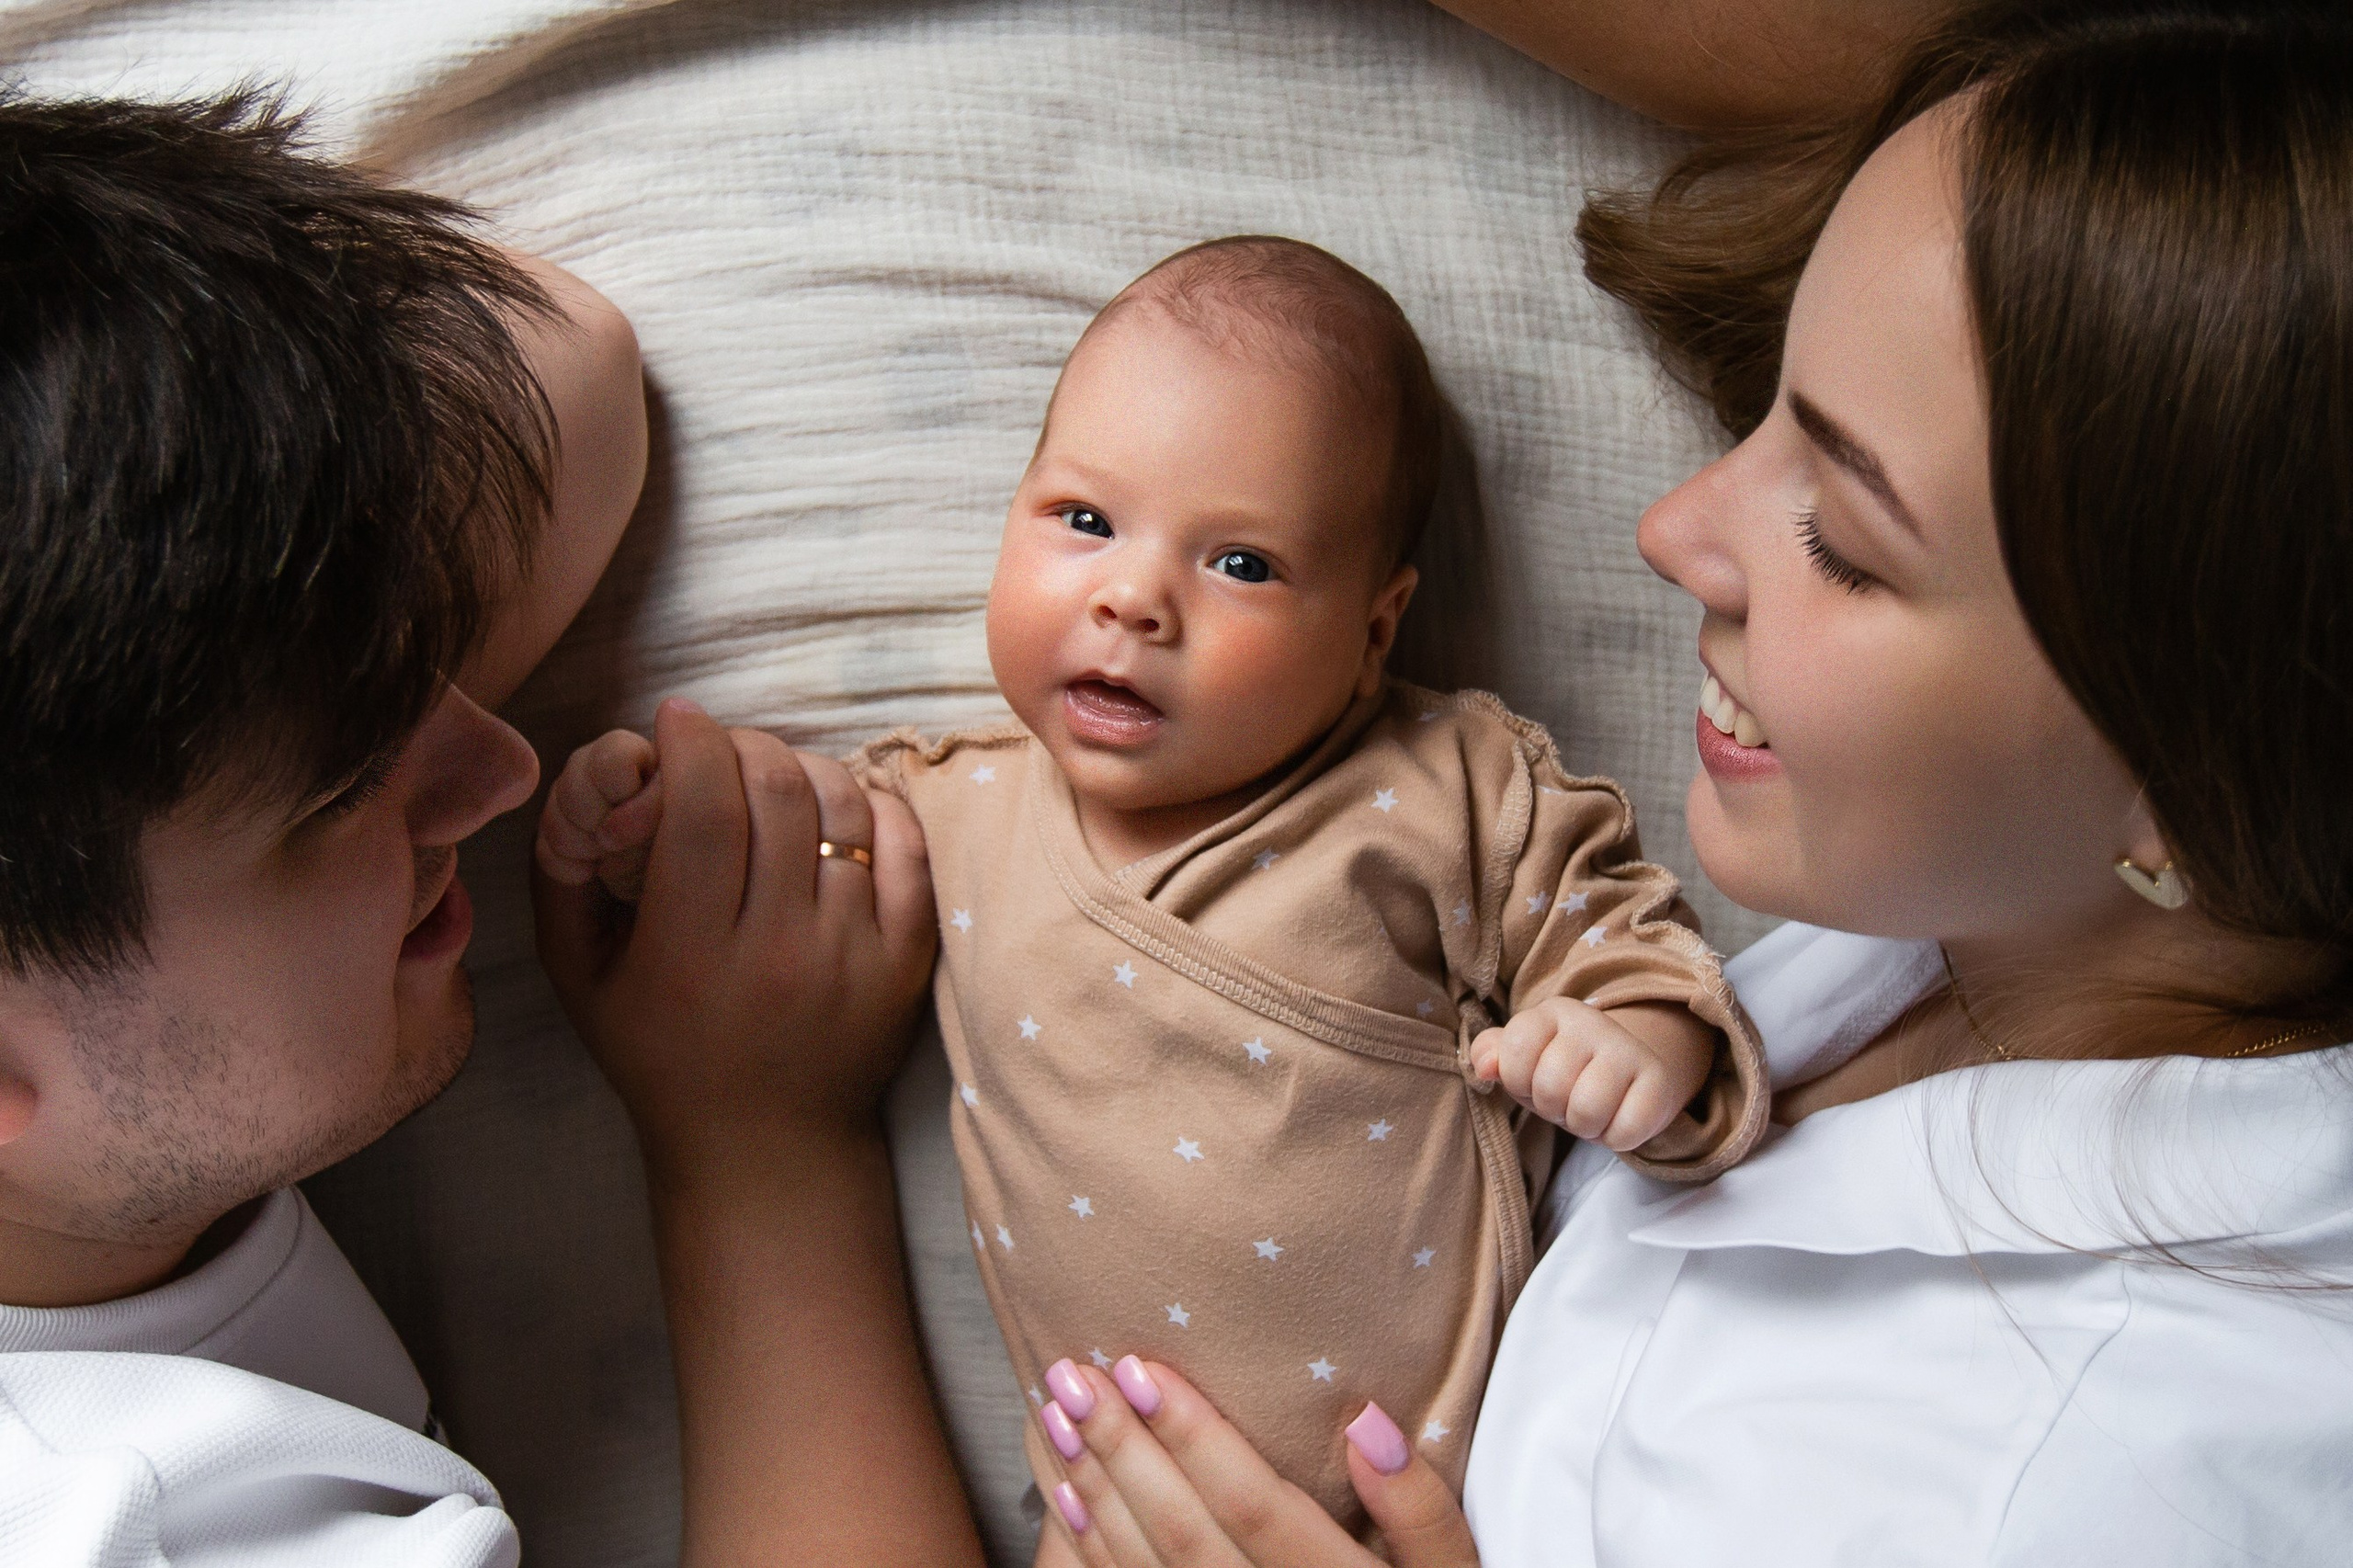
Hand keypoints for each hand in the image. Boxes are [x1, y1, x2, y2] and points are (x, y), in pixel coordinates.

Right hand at [533, 697, 935, 1168]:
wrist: (764, 1148)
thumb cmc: (658, 1055)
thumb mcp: (581, 979)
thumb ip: (565, 877)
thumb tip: (588, 776)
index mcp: (690, 954)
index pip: (704, 809)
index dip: (691, 741)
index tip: (677, 716)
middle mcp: (779, 952)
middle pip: (777, 793)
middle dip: (743, 743)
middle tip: (720, 746)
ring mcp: (853, 956)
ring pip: (843, 808)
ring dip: (804, 767)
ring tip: (772, 774)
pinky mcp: (906, 961)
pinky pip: (905, 847)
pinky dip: (872, 805)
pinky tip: (835, 805)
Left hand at [1025, 1356, 1476, 1567]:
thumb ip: (1422, 1512)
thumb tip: (1368, 1422)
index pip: (1256, 1507)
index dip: (1195, 1438)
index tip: (1141, 1369)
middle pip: (1185, 1535)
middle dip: (1122, 1452)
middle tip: (1073, 1377)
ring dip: (1093, 1492)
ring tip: (1055, 1416)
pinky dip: (1090, 1548)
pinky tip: (1064, 1495)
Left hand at [1468, 997, 1712, 1150]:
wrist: (1631, 1071)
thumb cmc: (1565, 1069)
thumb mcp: (1525, 1058)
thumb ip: (1493, 1056)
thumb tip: (1483, 1069)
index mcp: (1553, 1013)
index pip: (1514, 1051)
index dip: (1518, 1082)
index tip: (1533, 1082)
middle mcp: (1593, 1023)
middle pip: (1549, 1087)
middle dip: (1552, 1108)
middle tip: (1567, 1101)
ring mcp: (1629, 1051)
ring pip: (1586, 1110)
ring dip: (1583, 1126)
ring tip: (1591, 1111)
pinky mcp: (1660, 1083)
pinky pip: (1623, 1132)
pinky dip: (1615, 1138)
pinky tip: (1618, 1119)